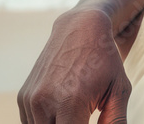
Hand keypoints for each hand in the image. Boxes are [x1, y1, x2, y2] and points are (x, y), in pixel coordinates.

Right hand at [18, 8, 131, 122]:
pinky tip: (62, 111)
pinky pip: (31, 123)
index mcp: (71, 102)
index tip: (88, 122)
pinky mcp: (23, 97)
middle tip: (82, 115)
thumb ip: (115, 121)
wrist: (80, 28)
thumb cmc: (104, 60)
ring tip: (75, 111)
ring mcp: (31, 99)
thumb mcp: (119, 90)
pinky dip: (45, 123)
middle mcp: (45, 102)